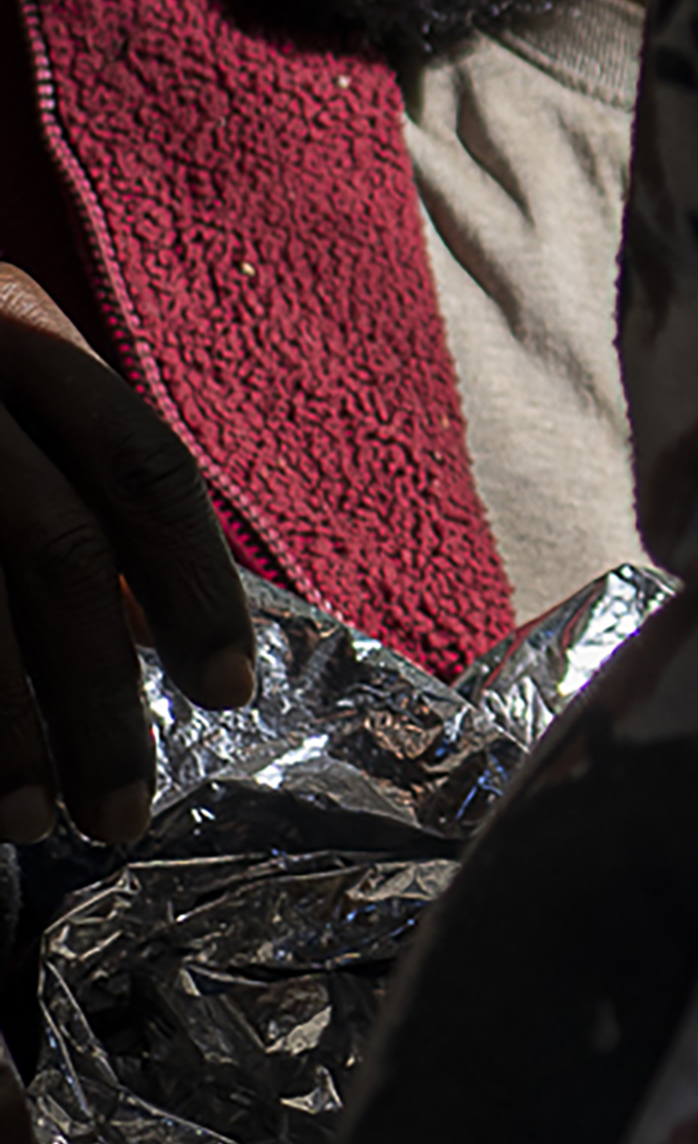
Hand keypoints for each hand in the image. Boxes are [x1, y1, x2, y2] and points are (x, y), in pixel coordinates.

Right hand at [0, 265, 254, 843]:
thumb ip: (73, 476)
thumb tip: (156, 627)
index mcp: (11, 324)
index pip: (142, 468)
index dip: (198, 586)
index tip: (230, 692)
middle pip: (57, 552)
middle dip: (101, 697)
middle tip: (122, 811)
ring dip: (3, 732)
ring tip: (31, 819)